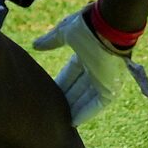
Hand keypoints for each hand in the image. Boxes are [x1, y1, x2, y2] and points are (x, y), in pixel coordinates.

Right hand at [33, 4, 147, 126]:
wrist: (109, 25)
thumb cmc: (88, 25)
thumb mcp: (65, 32)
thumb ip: (51, 40)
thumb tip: (35, 45)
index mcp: (87, 52)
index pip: (71, 73)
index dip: (61, 83)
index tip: (47, 93)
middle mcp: (96, 67)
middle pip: (78, 87)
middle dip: (66, 98)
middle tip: (51, 112)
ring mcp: (104, 77)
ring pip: (87, 98)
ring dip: (74, 109)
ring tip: (59, 121)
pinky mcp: (111, 86)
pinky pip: (98, 104)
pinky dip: (86, 112)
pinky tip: (73, 122)